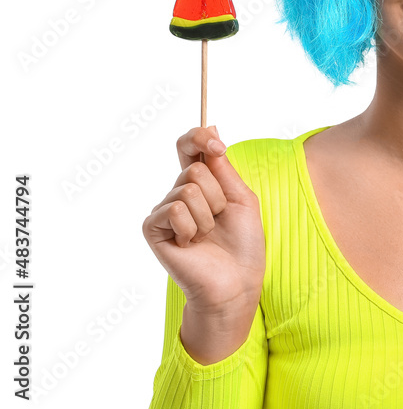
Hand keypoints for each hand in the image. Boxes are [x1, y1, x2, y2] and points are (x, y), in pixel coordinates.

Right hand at [142, 127, 264, 318]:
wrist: (237, 281)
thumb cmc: (244, 243)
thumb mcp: (242, 197)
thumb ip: (223, 166)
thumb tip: (211, 127)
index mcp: (202, 182)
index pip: (188, 146)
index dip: (198, 137)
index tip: (218, 143)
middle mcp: (179, 193)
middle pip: (194, 168)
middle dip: (218, 194)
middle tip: (220, 219)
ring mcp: (164, 211)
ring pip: (188, 188)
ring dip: (209, 214)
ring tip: (208, 235)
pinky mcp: (153, 229)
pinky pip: (175, 210)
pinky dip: (192, 227)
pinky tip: (192, 244)